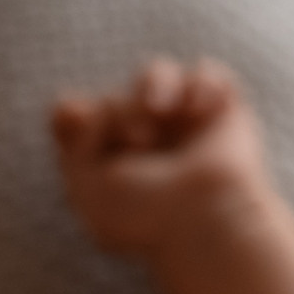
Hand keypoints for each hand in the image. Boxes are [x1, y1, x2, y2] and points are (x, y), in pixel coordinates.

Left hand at [51, 57, 272, 257]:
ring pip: (157, 74)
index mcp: (113, 168)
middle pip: (114, 97)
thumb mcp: (85, 186)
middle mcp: (147, 146)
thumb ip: (71, 142)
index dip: (74, 113)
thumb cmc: (145, 214)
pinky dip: (204, 83)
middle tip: (138, 141)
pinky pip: (209, 74)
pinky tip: (199, 110)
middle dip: (120, 110)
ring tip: (159, 110)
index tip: (77, 121)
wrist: (205, 219)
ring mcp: (183, 131)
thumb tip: (84, 106)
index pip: (80, 121)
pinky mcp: (222, 117)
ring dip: (153, 83)